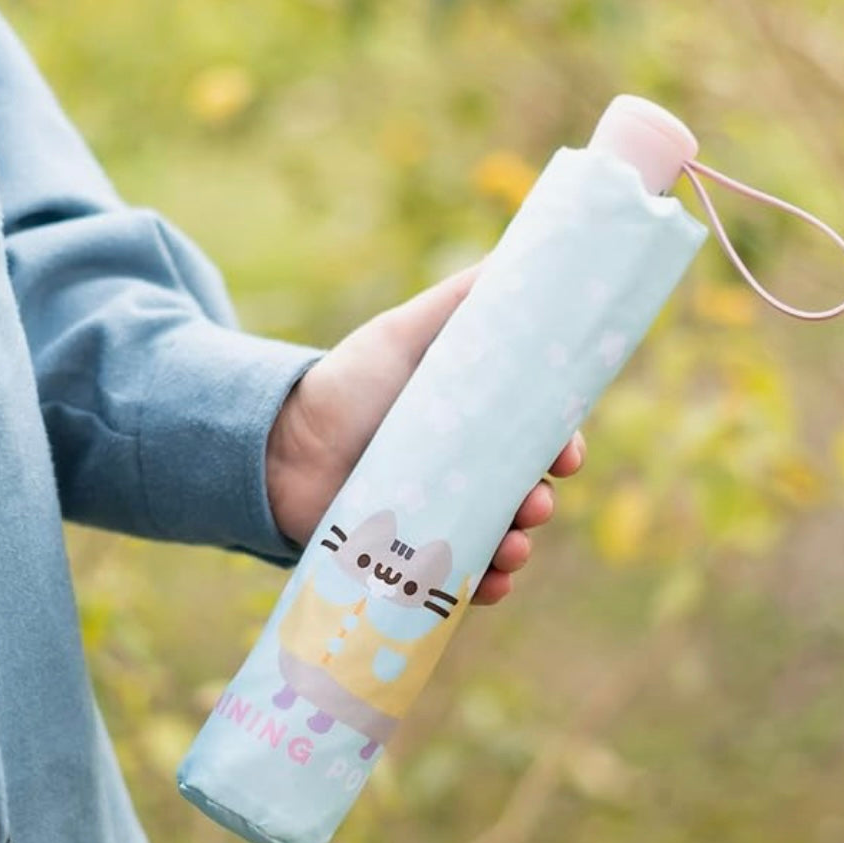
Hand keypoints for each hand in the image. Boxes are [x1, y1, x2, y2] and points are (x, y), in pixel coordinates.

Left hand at [266, 265, 584, 604]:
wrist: (276, 445)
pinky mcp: (411, 558)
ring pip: (498, 540)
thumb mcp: (402, 335)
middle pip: (524, 494)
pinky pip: (457, 579)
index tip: (567, 452)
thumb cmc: (344, 385)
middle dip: (540, 503)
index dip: (560, 447)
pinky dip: (481, 585)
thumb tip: (517, 256)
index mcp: (474, 425)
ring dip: (517, 547)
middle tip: (535, 503)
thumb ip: (458, 302)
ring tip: (511, 548)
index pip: (536, 440)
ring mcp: (440, 518)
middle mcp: (465, 473)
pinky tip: (488, 583)